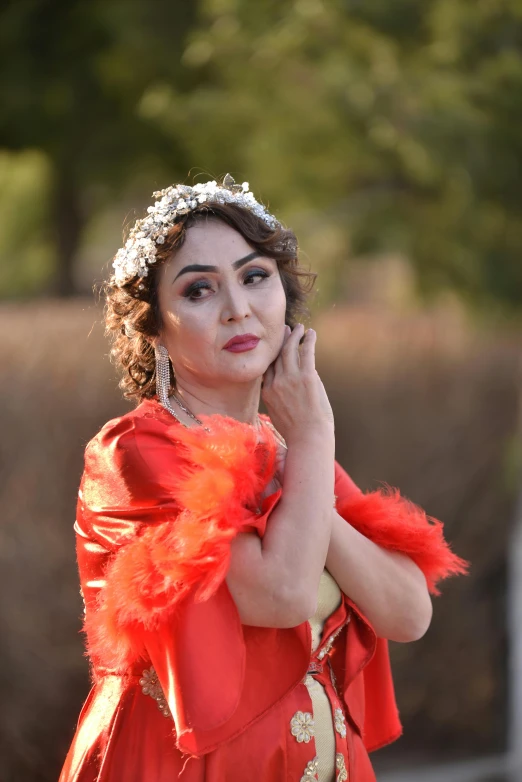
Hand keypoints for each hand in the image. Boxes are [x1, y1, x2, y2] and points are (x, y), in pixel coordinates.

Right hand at [261, 323, 333, 445]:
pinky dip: (308, 340)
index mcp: (267, 393)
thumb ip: (278, 402)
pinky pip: (306, 352)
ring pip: (289, 350)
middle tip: (285, 330)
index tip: (275, 346)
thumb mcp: (279, 417)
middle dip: (281, 340)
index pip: (267, 368)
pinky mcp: (306, 377)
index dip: (271, 354)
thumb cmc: (297, 433)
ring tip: (299, 327)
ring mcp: (290, 379)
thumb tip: (282, 398)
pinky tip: (311, 333)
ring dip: (294, 336)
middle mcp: (276, 383)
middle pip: (276, 356)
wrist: (308, 439)